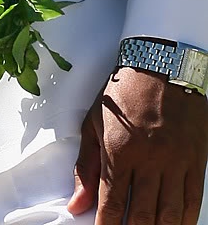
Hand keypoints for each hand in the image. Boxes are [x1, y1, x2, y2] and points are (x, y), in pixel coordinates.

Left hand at [67, 67, 207, 223]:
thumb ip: (86, 166)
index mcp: (119, 150)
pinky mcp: (195, 160)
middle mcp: (148, 160)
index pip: (112, 203)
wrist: (160, 63)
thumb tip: (76, 204)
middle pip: (141, 215)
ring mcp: (175, 162)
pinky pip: (191, 200)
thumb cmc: (123, 91)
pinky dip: (184, 221)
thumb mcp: (95, 122)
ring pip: (168, 214)